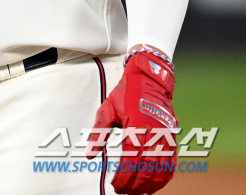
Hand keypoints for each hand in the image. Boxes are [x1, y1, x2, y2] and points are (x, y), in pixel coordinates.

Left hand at [88, 50, 176, 193]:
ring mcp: (166, 136)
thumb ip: (99, 132)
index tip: (115, 185)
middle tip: (122, 191)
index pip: (131, 160)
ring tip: (136, 192)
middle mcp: (154, 133)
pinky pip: (171, 164)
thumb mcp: (108, 108)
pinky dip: (163, 178)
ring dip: (148, 185)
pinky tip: (153, 186)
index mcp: (136, 125)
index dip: (124, 177)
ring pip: (160, 169)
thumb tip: (89, 154)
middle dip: (134, 184)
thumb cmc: (126, 92)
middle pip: (146, 168)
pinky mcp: (172, 138)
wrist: (150, 78)